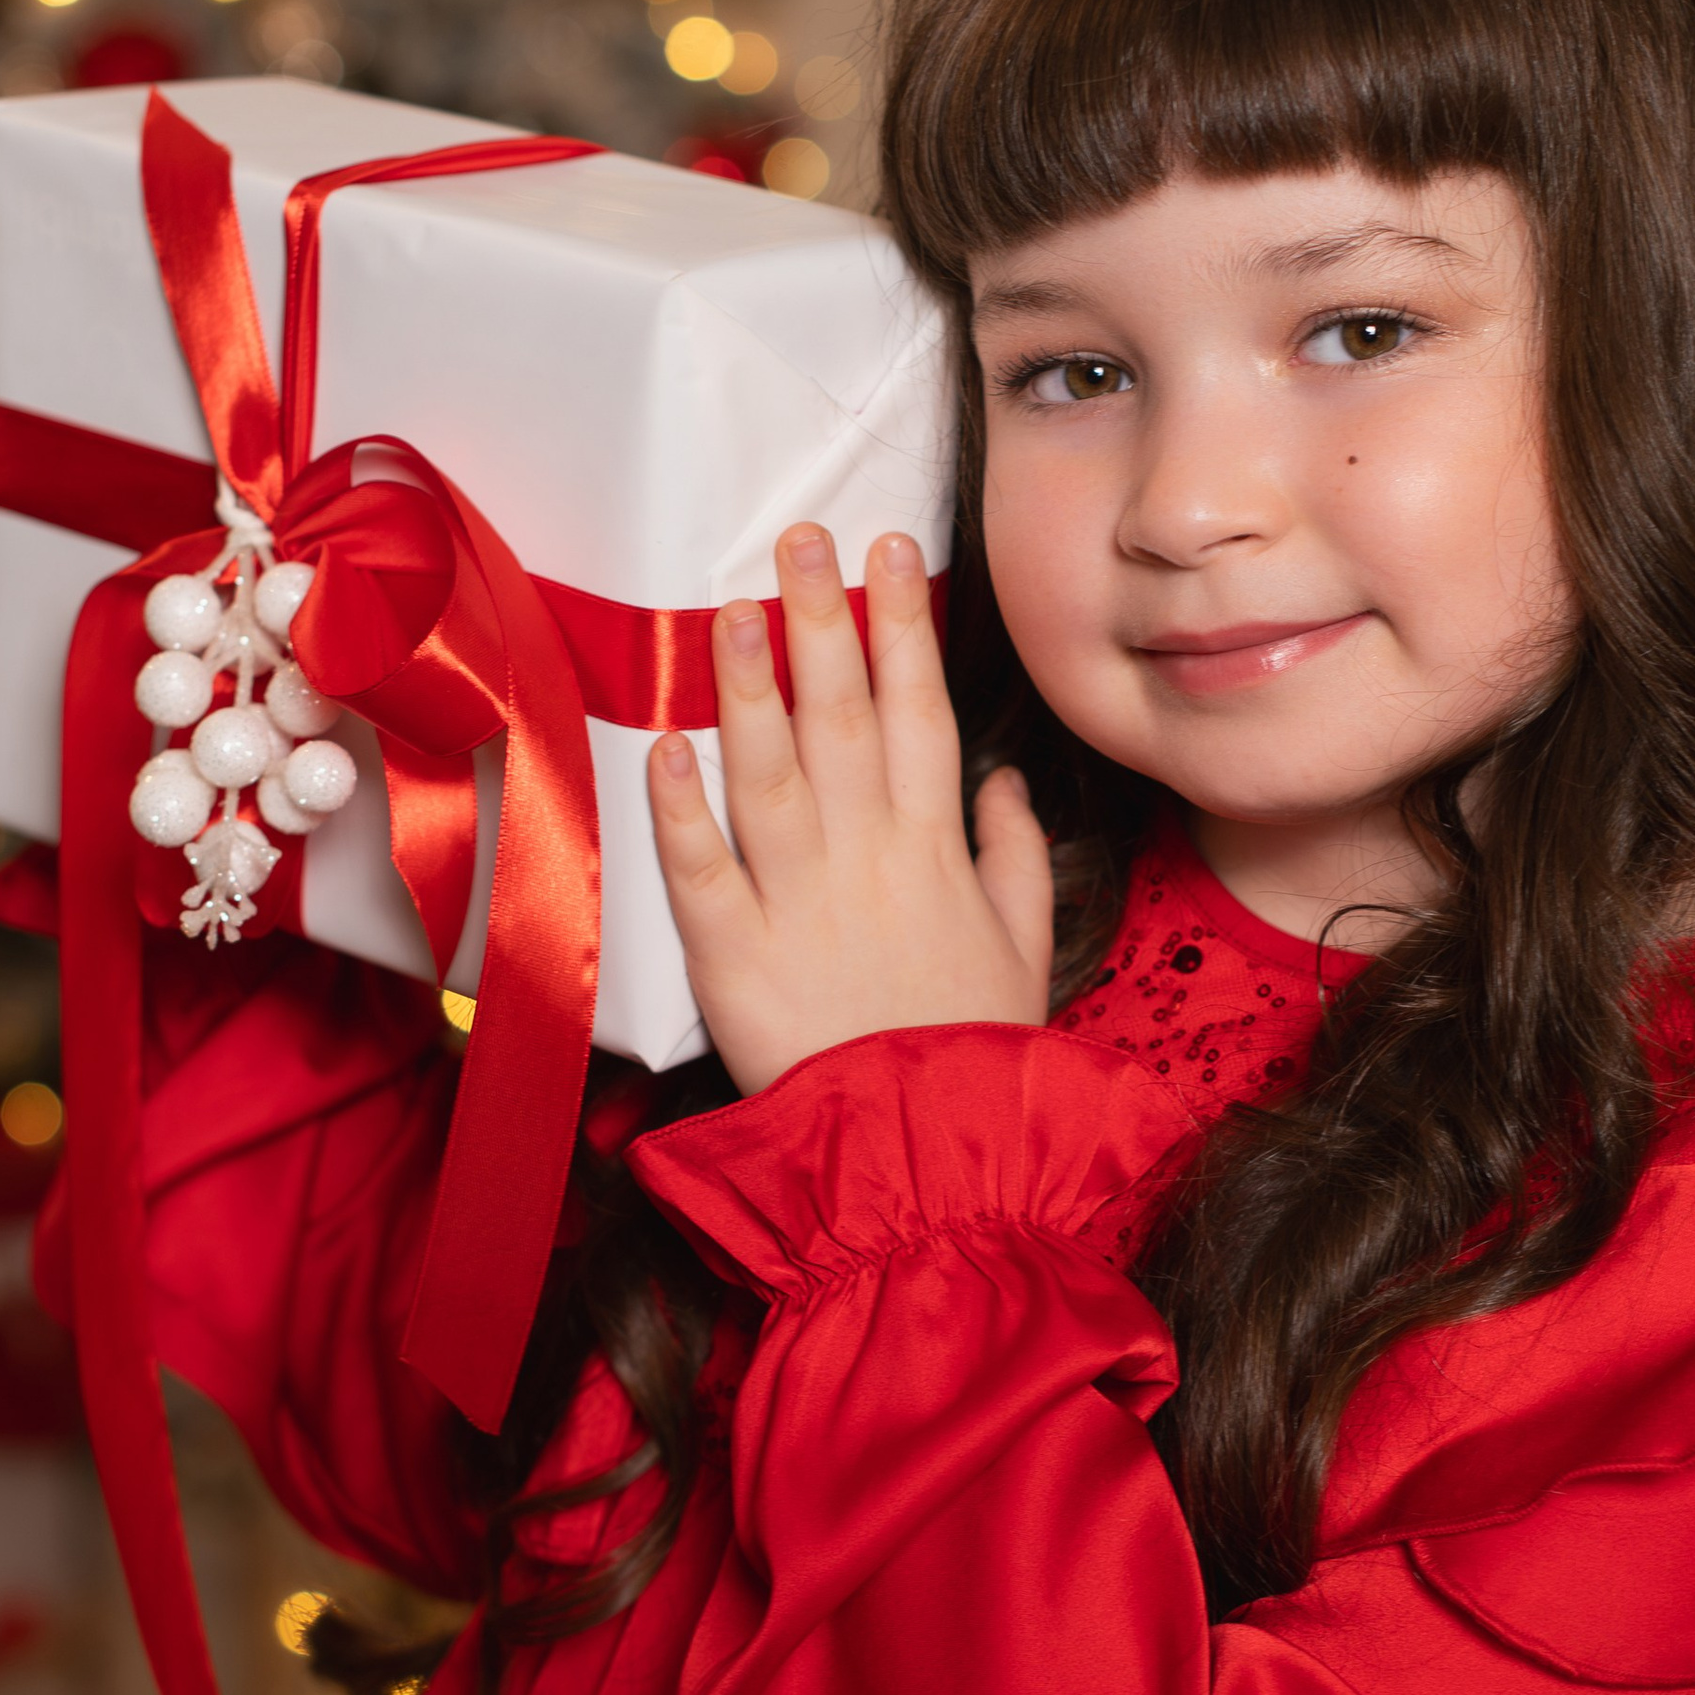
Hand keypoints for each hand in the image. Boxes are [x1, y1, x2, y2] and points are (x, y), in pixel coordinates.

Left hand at [648, 524, 1056, 1095]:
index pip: (919, 712)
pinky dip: (682, 810)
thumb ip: (1014, 856)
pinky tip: (668, 743)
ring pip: (770, 775)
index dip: (901, 627)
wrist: (927, 1155)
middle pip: (843, 719)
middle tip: (798, 539)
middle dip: (820, 620)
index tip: (885, 553)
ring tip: (732, 609)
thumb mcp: (1026, 947)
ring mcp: (798, 904)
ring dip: (750, 687)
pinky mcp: (735, 960)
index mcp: (936, 851)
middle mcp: (867, 859)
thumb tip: (1000, 782)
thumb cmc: (972, 1050)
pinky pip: (702, 872)